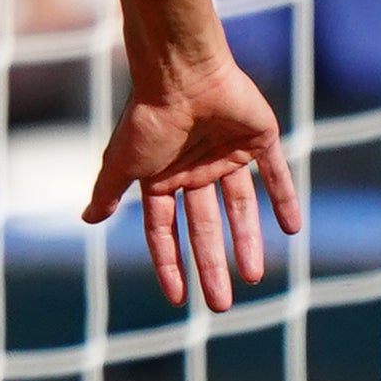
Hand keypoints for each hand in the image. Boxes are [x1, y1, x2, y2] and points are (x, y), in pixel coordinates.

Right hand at [87, 42, 298, 312]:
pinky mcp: (260, 141)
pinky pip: (276, 175)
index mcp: (161, 178)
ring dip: (246, 242)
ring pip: (240, 208)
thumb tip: (87, 220)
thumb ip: (108, 192)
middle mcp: (194, 170)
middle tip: (221, 303)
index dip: (171, 264)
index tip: (178, 298)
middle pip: (204, 228)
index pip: (166, 231)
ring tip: (253, 277)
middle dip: (211, 265)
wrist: (183, 76)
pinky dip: (285, 199)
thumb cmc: (148, 120)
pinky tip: (293, 228)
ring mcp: (227, 156)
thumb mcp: (122, 163)